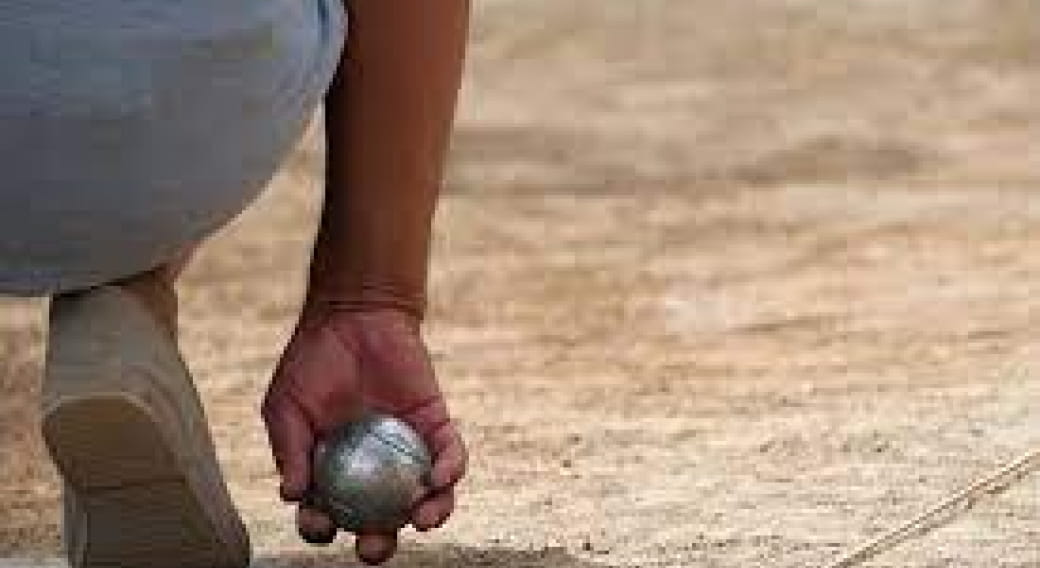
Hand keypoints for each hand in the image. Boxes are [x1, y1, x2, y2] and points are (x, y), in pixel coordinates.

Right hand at [261, 306, 466, 564]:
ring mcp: (405, 452)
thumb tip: (291, 495)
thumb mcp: (286, 406)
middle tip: (374, 547)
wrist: (353, 315)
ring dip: (428, 516)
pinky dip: (448, 472)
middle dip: (379, 544)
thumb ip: (289, 450)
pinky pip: (449, 457)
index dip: (322, 528)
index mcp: (330, 473)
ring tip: (421, 521)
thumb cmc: (312, 361)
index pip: (326, 514)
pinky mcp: (435, 427)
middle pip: (378, 520)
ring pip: (423, 498)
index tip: (322, 526)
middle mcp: (370, 471)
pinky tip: (438, 479)